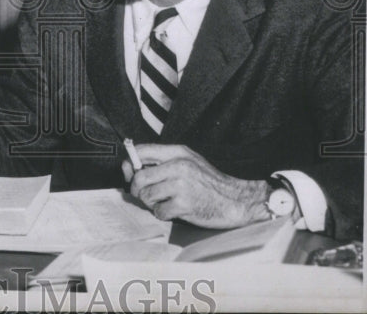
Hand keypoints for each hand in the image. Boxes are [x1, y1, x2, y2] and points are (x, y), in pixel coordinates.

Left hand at [122, 143, 268, 228]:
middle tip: (146, 194)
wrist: (236, 201)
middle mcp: (178, 166)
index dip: (130, 162)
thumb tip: (133, 167)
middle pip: (140, 177)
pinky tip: (174, 210)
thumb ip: (164, 161)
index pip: (142, 151)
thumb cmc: (210, 183)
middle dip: (137, 189)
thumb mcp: (189, 161)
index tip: (129, 172)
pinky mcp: (184, 205)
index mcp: (178, 153)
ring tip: (165, 201)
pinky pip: (159, 212)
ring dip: (152, 203)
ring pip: (147, 196)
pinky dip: (163, 214)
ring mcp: (181, 186)